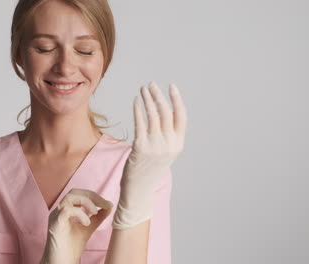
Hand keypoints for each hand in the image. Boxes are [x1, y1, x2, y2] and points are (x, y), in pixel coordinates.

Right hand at [40, 188, 113, 263]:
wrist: (61, 262)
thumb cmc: (71, 247)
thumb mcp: (88, 228)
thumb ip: (97, 217)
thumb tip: (108, 206)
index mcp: (66, 210)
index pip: (79, 194)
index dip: (94, 196)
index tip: (108, 204)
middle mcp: (59, 210)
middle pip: (74, 192)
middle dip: (92, 196)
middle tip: (104, 205)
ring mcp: (55, 216)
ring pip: (69, 197)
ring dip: (86, 202)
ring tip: (95, 213)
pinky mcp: (55, 224)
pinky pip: (66, 210)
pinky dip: (80, 213)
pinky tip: (87, 223)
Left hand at [112, 81, 187, 228]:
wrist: (139, 191)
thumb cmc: (149, 171)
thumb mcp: (164, 154)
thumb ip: (166, 137)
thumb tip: (160, 115)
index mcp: (178, 145)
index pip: (181, 117)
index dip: (177, 100)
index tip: (171, 86)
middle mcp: (169, 144)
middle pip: (166, 112)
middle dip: (159, 95)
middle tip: (151, 84)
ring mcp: (155, 146)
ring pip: (153, 115)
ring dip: (148, 99)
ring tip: (142, 89)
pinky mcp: (141, 147)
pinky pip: (140, 123)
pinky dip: (138, 109)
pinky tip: (135, 101)